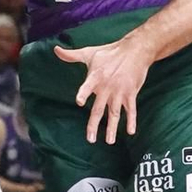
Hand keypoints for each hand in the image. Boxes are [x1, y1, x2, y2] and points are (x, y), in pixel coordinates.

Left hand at [55, 28, 153, 143]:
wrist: (135, 50)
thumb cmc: (110, 52)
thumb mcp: (90, 53)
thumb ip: (72, 55)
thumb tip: (55, 49)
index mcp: (95, 77)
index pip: (87, 86)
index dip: (84, 93)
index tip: (80, 102)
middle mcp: (107, 87)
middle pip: (99, 109)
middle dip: (94, 125)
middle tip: (90, 139)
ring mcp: (119, 92)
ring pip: (114, 113)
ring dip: (112, 128)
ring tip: (109, 141)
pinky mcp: (131, 93)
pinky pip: (131, 110)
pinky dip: (131, 120)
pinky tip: (130, 132)